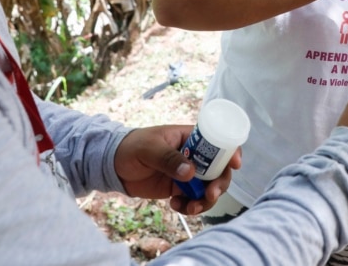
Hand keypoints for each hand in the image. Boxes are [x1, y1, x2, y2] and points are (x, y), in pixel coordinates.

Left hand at [114, 125, 241, 214]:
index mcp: (190, 138)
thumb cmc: (131, 147)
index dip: (231, 152)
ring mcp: (188, 174)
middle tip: (210, 195)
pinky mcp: (179, 188)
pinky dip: (190, 206)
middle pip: (219, 170)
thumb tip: (191, 173)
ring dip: (205, 201)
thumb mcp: (149, 149)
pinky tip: (175, 205)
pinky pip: (194, 200)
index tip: (235, 165)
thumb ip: (168, 159)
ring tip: (190, 208)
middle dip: (219, 185)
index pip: (218, 142)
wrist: (112, 165)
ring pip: (209, 188)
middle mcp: (194, 156)